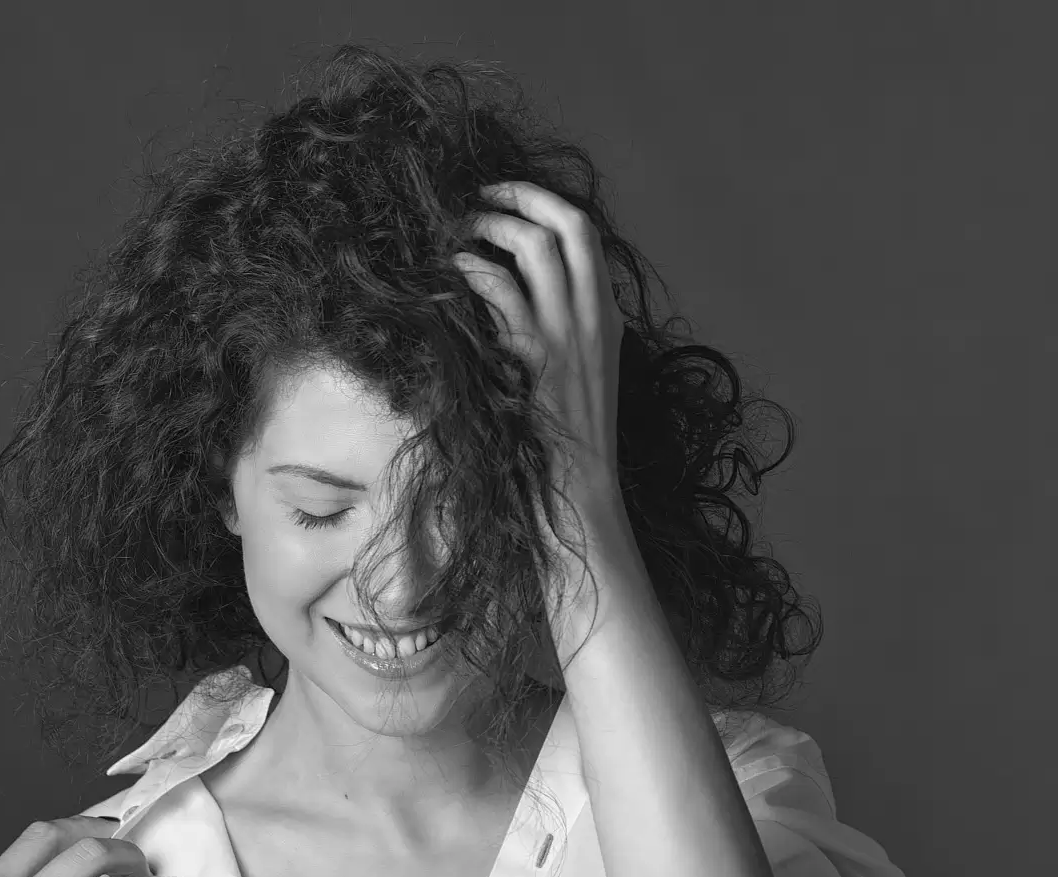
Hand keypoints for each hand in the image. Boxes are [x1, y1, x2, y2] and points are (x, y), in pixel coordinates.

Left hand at [452, 180, 630, 571]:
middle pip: (568, 224)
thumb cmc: (568, 449)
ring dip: (490, 227)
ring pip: (536, 246)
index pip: (585, 234)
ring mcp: (566, 336)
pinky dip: (473, 270)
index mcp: (606, 319)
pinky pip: (502, 292)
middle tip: (475, 197)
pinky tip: (451, 275)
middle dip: (519, 197)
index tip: (506, 197)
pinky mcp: (534, 359)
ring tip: (456, 232)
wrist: (579, 499)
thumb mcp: (581, 381)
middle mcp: (592, 319)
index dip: (543, 202)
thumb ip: (565, 337)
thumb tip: (523, 304)